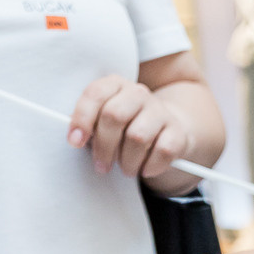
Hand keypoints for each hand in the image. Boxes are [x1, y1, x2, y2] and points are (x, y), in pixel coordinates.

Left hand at [70, 74, 197, 185]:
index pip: (96, 94)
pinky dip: (150, 166)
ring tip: (125, 168)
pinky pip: (162, 151)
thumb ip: (89, 124)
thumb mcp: (103, 120)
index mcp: (116, 85)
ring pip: (137, 137)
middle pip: (114, 116)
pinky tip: (145, 169)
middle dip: (103, 146)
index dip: (82, 118)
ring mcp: (160, 111)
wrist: (166, 129)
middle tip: (101, 165)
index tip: (75, 142)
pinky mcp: (178, 131)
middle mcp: (138, 93)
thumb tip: (76, 138)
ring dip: (127, 161)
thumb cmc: (126, 127)